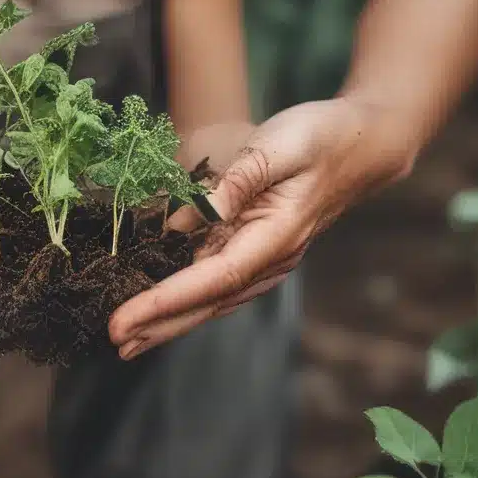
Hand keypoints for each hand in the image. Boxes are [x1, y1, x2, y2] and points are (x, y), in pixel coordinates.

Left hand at [109, 97, 414, 359]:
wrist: (363, 142)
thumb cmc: (321, 137)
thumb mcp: (277, 147)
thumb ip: (235, 182)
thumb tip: (184, 221)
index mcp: (275, 236)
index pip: (213, 278)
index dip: (167, 301)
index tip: (127, 317)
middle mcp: (270, 256)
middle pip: (209, 301)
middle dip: (160, 324)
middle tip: (115, 340)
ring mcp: (266, 255)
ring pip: (212, 297)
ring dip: (171, 319)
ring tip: (131, 336)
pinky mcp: (258, 245)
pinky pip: (218, 280)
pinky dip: (188, 298)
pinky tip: (165, 306)